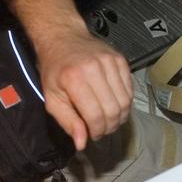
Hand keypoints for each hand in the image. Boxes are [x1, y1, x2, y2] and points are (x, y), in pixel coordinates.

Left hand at [35, 25, 131, 150]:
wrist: (63, 37)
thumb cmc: (55, 69)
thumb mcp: (52, 98)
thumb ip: (67, 121)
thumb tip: (81, 143)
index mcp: (74, 79)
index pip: (96, 115)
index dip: (96, 131)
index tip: (92, 134)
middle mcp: (95, 68)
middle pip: (113, 110)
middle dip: (109, 126)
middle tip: (101, 129)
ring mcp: (110, 62)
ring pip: (125, 102)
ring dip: (119, 117)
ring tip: (108, 119)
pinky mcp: (120, 59)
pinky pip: (130, 90)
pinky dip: (124, 102)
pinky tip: (113, 103)